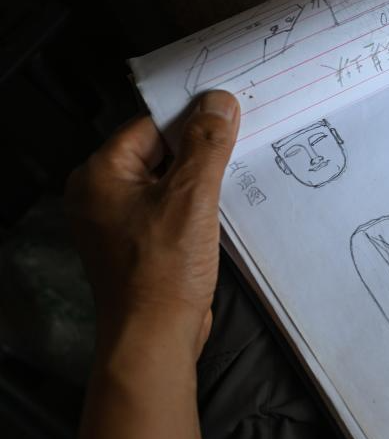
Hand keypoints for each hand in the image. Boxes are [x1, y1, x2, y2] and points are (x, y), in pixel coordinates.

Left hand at [66, 91, 238, 356]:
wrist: (154, 336)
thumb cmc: (164, 269)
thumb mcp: (191, 197)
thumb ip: (206, 145)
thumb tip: (219, 103)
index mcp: (99, 174)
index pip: (150, 126)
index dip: (191, 121)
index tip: (230, 119)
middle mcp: (100, 194)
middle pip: (157, 153)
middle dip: (199, 153)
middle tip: (240, 148)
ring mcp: (116, 223)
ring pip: (165, 184)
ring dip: (199, 182)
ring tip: (234, 179)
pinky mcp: (136, 246)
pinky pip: (167, 211)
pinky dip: (193, 208)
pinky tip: (220, 212)